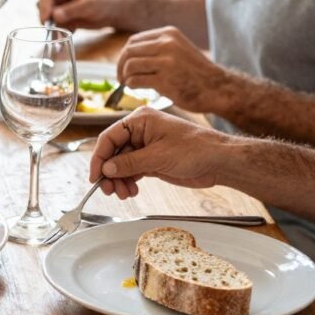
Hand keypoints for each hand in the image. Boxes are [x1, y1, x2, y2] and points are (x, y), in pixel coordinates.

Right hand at [37, 0, 127, 29]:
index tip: (46, 21)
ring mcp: (59, 2)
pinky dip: (59, 29)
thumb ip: (71, 10)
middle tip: (55, 29)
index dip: (44, 7)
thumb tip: (54, 16)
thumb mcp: (89, 6)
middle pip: (42, 3)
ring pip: (46, 15)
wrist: (113, 11)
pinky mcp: (60, 13)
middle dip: (47, 17)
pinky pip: (53, 22)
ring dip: (53, 25)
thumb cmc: (104, 3)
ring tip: (68, 29)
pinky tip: (73, 29)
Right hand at [89, 107, 231, 198]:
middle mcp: (140, 132)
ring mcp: (145, 147)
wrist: (219, 161)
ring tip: (124, 194)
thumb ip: (129, 163)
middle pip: (113, 153)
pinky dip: (129, 181)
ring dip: (119, 180)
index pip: (109, 138)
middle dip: (110, 173)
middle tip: (109, 190)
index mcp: (140, 120)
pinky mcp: (151, 160)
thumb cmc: (195, 149)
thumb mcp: (158, 156)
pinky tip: (131, 191)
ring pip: (121, 164)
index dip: (99, 158)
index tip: (95, 176)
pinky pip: (132, 171)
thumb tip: (106, 169)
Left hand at [116, 26, 233, 113]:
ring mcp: (166, 61)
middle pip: (128, 52)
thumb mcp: (178, 50)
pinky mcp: (165, 79)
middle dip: (120, 66)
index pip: (133, 40)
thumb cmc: (195, 73)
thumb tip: (127, 56)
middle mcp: (167, 44)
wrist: (218, 88)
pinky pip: (135, 80)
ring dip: (125, 77)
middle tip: (121, 78)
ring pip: (130, 65)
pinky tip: (136, 89)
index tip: (124, 66)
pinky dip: (131, 85)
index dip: (124, 55)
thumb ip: (156, 48)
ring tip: (129, 84)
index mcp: (169, 34)